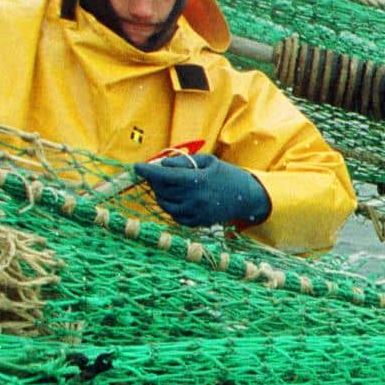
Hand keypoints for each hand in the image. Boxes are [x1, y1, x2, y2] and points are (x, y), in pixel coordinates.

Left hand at [133, 152, 271, 227]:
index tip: (137, 167)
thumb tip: (160, 166)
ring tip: (169, 186)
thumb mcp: (207, 161)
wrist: (247, 197)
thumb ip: (183, 162)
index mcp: (198, 180)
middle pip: (162, 191)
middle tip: (157, 175)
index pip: (165, 176)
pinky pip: (175, 216)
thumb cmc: (225, 174)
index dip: (148, 172)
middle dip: (155, 181)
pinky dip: (172, 206)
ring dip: (162, 195)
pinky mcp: (197, 223)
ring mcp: (196, 213)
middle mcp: (195, 199)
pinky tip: (179, 198)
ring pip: (166, 205)